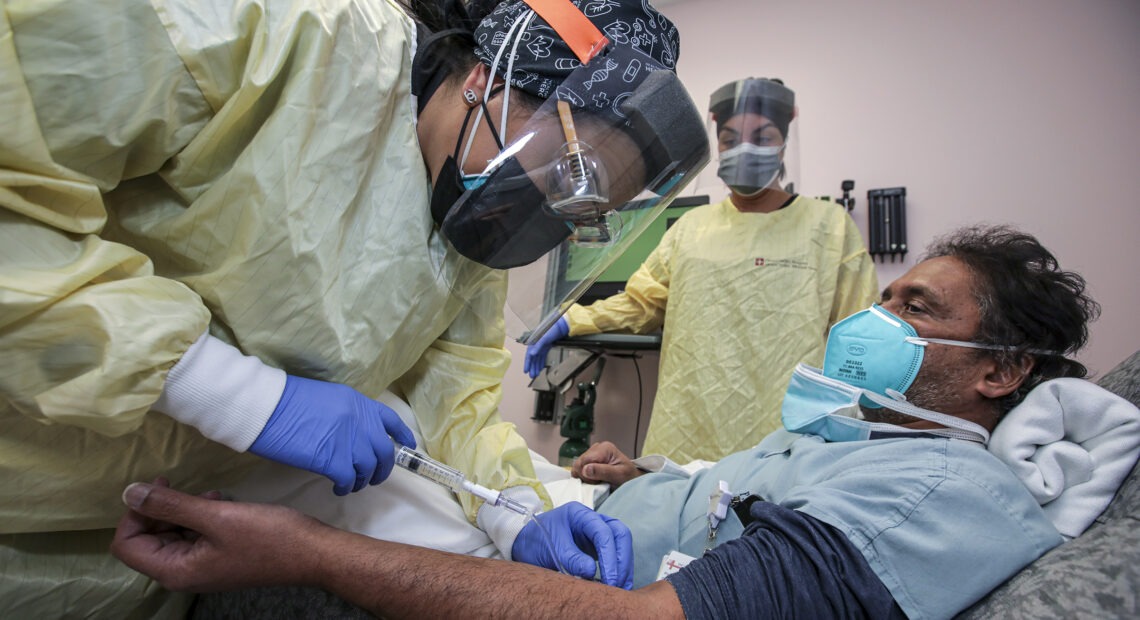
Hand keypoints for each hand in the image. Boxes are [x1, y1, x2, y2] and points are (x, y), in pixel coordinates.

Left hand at [111, 479, 320, 591]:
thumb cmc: (266, 536)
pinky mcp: (217, 557)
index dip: (135, 513)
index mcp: (174, 570)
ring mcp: (201, 567)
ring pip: (170, 534)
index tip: (159, 487)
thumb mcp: (216, 516)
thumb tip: (129, 493)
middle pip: (146, 539)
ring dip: (181, 510)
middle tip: (180, 485)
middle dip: (159, 510)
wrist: (312, 553)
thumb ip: (170, 505)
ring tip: (207, 494)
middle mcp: (182, 574)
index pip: (127, 544)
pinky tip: (218, 501)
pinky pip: (193, 535)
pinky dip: (198, 516)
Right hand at [250, 375, 416, 494]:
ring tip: (351, 484)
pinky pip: (348, 479)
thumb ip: (346, 415)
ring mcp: (348, 441)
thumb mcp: (326, 399)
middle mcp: (359, 421)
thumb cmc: (286, 401)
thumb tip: (352, 435)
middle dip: (383, 468)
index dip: (401, 436)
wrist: (265, 406)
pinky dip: (346, 487)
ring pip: (368, 468)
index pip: (390, 420)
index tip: (406, 447)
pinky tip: (338, 488)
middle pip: (384, 451)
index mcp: (358, 402)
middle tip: (373, 478)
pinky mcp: (332, 459)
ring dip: (362, 480)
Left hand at [511, 502, 631, 588]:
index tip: (610, 579)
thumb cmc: (536, 541)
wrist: (525, 543)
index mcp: (580, 514)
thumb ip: (571, 559)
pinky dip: (618, 569)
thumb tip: (591, 571)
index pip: (604, 532)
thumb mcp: (551, 549)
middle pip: (620, 535)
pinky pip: (614, 555)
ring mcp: (596, 532)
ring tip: (621, 589)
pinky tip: (618, 585)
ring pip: (621, 544)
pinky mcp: (597, 546)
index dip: (610, 557)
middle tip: (617, 585)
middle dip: (621, 561)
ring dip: (623, 567)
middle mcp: (593, 520)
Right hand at [523, 317, 568, 377]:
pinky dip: (541, 362)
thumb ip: (537, 346)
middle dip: (532, 367)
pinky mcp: (546, 347)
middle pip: (533, 358)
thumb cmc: (550, 330)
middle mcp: (536, 345)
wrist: (560, 326)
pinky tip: (541, 368)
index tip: (526, 371)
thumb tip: (532, 354)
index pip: (529, 355)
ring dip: (536, 366)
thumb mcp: (544, 338)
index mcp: (533, 342)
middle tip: (532, 376)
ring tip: (536, 374)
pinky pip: (542, 356)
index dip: (527, 363)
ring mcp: (541, 346)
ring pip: (537, 358)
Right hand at [571, 441, 641, 487]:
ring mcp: (592, 453)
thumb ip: (603, 471)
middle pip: (579, 463)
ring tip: (598, 480)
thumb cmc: (628, 477)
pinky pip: (579, 468)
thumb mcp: (619, 475)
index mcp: (605, 448)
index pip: (584, 460)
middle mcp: (597, 447)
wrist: (632, 479)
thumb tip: (585, 469)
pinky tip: (594, 479)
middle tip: (599, 482)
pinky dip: (584, 476)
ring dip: (585, 477)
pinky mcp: (590, 459)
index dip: (587, 474)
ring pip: (578, 466)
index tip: (598, 482)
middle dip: (586, 476)